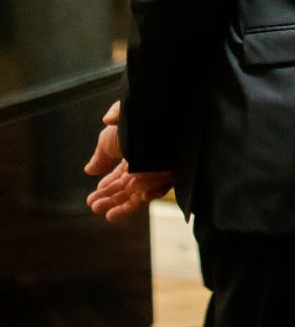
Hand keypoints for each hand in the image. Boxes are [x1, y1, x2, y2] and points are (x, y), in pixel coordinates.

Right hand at [84, 101, 172, 222]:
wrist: (160, 115)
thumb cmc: (134, 123)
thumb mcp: (110, 139)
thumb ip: (101, 156)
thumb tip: (88, 171)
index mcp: (135, 155)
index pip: (119, 178)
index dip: (106, 188)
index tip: (92, 198)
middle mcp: (147, 165)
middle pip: (127, 189)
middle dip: (110, 199)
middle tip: (94, 207)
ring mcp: (160, 170)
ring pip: (141, 193)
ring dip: (123, 204)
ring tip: (105, 211)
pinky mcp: (174, 172)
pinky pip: (162, 188)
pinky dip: (151, 193)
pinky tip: (141, 196)